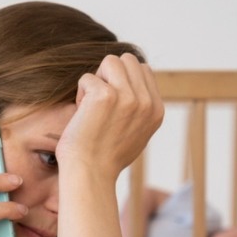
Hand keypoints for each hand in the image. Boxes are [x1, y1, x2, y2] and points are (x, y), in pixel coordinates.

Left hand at [56, 53, 164, 181]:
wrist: (90, 175)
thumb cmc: (105, 158)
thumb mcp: (137, 133)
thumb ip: (140, 109)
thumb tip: (134, 84)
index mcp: (157, 110)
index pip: (143, 70)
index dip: (122, 81)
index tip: (112, 106)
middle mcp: (146, 102)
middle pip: (128, 60)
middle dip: (109, 75)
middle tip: (99, 103)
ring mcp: (128, 97)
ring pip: (110, 61)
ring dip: (96, 80)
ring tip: (91, 106)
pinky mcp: (105, 95)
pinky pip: (87, 77)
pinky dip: (80, 94)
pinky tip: (82, 115)